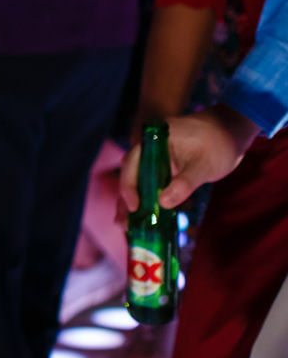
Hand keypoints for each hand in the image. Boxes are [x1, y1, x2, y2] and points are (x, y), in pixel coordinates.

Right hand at [117, 104, 259, 215]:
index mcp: (154, 140)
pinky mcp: (168, 167)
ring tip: (132, 227)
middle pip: (132, 175)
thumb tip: (163, 203)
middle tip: (124, 225)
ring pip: (143, 182)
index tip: (134, 207)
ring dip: (140, 203)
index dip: (129, 187)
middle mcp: (151, 149)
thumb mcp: (204, 166)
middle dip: (128, 200)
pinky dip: (155, 200)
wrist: (234, 130)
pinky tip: (155, 218)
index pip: (132, 163)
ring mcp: (159, 158)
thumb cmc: (220, 143)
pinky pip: (156, 184)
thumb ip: (184, 184)